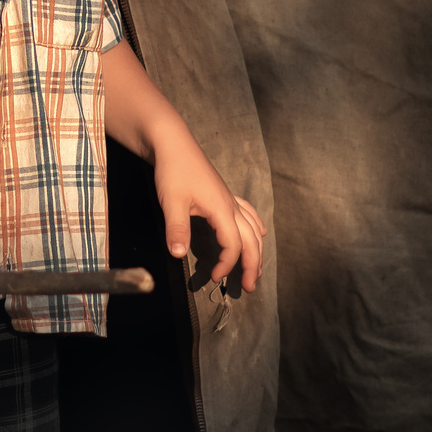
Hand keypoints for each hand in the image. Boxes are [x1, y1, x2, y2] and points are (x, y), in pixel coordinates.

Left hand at [154, 138, 265, 294]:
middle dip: (253, 265)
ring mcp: (229, 199)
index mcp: (222, 210)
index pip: (234, 245)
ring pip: (253, 228)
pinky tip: (260, 232)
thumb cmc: (173, 171)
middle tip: (250, 287)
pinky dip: (255, 226)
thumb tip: (179, 256)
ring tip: (257, 269)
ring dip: (257, 250)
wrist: (173, 144)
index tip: (214, 277)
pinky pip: (248, 213)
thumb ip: (177, 230)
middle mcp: (231, 206)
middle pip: (252, 240)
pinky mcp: (224, 194)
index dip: (228, 264)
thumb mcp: (172, 202)